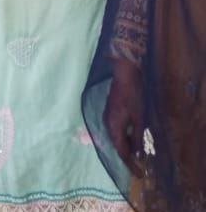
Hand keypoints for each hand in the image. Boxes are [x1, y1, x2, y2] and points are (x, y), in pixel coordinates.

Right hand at [104, 58, 143, 176]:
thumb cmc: (133, 96)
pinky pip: (116, 130)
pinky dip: (124, 137)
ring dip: (126, 147)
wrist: (124, 74)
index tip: (139, 174)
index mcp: (113, 126)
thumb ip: (137, 136)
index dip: (130, 164)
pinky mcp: (110, 112)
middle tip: (140, 167)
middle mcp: (107, 122)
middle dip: (128, 157)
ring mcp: (107, 116)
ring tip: (138, 155)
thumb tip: (138, 154)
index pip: (121, 151)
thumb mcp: (139, 118)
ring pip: (116, 137)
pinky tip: (132, 139)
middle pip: (117, 145)